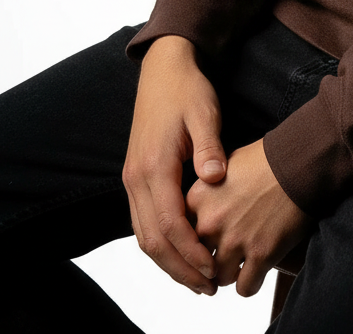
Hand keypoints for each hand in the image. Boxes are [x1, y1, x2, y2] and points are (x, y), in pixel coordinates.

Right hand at [122, 35, 227, 295]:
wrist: (164, 68)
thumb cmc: (187, 90)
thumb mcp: (204, 112)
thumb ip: (210, 147)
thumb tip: (216, 178)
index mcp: (154, 165)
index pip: (170, 224)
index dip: (191, 253)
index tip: (213, 271)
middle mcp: (136, 178)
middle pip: (152, 240)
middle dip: (179, 268)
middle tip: (208, 287)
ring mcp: (132, 179)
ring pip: (143, 235)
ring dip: (168, 262)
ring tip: (196, 279)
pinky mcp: (135, 177)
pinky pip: (142, 222)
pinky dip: (159, 244)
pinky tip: (180, 252)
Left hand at [186, 138, 314, 296]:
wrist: (299, 162)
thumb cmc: (266, 159)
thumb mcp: (225, 164)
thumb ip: (207, 189)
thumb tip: (198, 207)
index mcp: (198, 197)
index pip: (181, 234)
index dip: (194, 239)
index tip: (205, 242)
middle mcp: (211, 222)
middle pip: (197, 259)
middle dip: (210, 260)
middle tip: (224, 256)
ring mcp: (235, 240)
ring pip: (219, 279)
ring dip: (231, 273)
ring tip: (242, 262)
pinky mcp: (260, 255)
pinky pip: (245, 288)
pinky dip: (251, 283)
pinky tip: (257, 270)